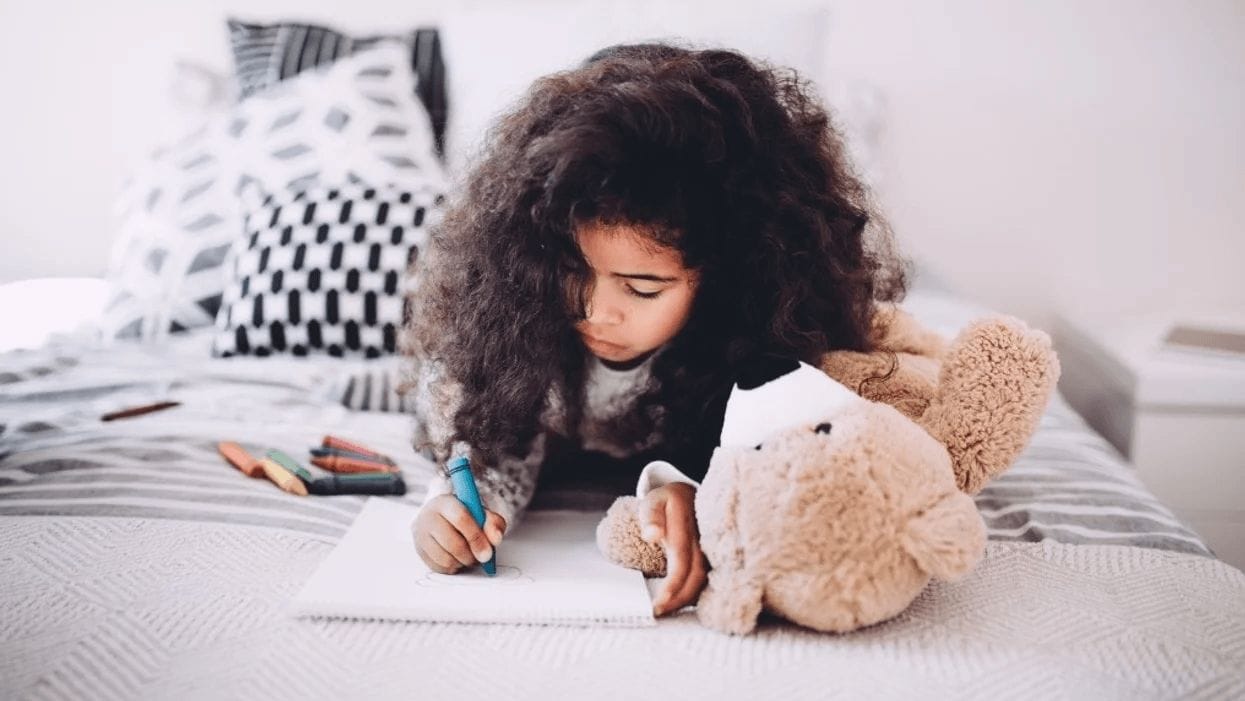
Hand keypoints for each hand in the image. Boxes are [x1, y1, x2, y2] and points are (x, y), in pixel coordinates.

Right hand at [412, 494, 506, 573]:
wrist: (443, 518)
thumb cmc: (466, 517)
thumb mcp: (483, 515)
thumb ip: (494, 524)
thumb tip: (495, 539)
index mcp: (445, 502)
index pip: (461, 519)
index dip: (476, 538)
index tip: (488, 553)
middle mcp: (428, 516)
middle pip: (452, 543)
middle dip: (471, 555)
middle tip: (481, 558)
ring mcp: (420, 534)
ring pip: (445, 559)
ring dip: (462, 563)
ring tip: (469, 556)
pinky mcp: (418, 550)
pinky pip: (438, 567)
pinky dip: (453, 568)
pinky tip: (458, 559)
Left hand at [639, 482, 706, 615]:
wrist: (689, 494)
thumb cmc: (667, 501)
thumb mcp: (654, 500)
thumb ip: (650, 516)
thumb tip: (651, 534)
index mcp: (686, 525)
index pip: (682, 558)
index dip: (674, 582)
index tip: (661, 601)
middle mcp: (703, 539)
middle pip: (697, 575)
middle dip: (679, 598)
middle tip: (659, 612)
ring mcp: (711, 548)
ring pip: (705, 580)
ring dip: (688, 599)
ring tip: (668, 611)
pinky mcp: (713, 556)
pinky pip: (708, 578)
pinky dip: (696, 594)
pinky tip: (683, 603)